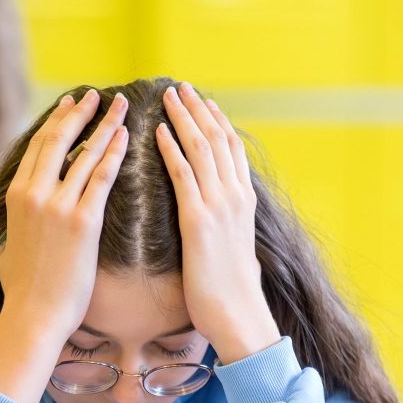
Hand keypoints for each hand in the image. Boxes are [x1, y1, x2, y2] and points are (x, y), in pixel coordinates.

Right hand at [0, 88, 129, 340]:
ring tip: (122, 107)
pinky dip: (114, 153)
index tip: (72, 103)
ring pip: (85, 153)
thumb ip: (17, 222)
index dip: (58, 121)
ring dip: (106, 126)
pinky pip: (102, 178)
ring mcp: (57, 205)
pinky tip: (127, 137)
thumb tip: (19, 214)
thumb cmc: (24, 289)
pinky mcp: (82, 221)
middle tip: (99, 95)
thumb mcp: (9, 245)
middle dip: (82, 113)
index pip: (39, 146)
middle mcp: (34, 193)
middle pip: (59, 140)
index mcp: (15, 195)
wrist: (34, 314)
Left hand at [158, 82, 279, 363]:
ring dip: (185, 118)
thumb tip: (217, 226)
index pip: (231, 150)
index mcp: (244, 202)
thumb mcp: (232, 250)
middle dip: (199, 110)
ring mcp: (220, 206)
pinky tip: (159, 131)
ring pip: (202, 149)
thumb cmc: (231, 294)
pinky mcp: (200, 220)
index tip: (204, 101)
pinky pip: (184, 175)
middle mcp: (236, 197)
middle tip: (182, 86)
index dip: (217, 122)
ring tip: (169, 96)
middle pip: (217, 140)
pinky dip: (172, 149)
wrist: (239, 316)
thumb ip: (225, 229)